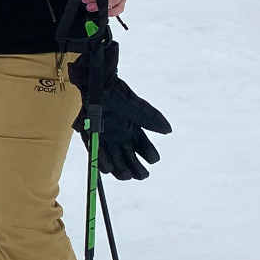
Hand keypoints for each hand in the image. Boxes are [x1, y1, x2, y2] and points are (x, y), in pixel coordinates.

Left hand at [69, 48, 171, 180]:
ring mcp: (106, 139)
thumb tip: (168, 131)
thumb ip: (151, 118)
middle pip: (131, 160)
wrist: (96, 85)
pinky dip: (102, 161)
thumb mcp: (137, 108)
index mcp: (134, 131)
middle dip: (137, 169)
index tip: (153, 159)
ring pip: (115, 161)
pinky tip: (108, 168)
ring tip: (125, 174)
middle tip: (140, 174)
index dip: (150, 156)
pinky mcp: (91, 137)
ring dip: (120, 170)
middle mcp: (121, 138)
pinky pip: (97, 153)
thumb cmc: (118, 94)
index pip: (146, 149)